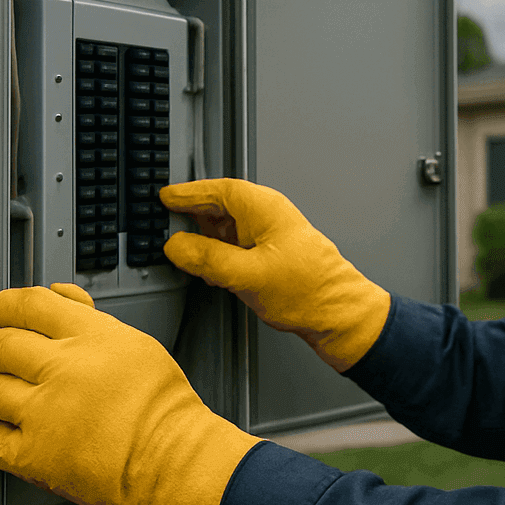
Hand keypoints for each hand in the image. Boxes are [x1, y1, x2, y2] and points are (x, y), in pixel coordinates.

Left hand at [0, 283, 259, 504]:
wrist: (169, 461)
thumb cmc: (161, 408)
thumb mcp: (136, 343)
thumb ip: (91, 319)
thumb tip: (60, 299)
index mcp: (90, 337)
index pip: (30, 305)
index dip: (4, 305)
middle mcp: (62, 369)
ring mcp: (43, 412)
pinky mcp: (32, 455)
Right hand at [160, 178, 390, 371]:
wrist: (339, 315)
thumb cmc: (309, 291)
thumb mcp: (246, 275)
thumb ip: (207, 258)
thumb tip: (176, 246)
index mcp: (264, 208)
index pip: (219, 189)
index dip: (189, 193)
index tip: (165, 197)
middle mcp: (269, 216)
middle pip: (221, 205)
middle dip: (193, 215)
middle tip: (166, 226)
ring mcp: (271, 235)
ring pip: (228, 226)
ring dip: (206, 239)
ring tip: (186, 256)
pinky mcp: (272, 254)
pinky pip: (237, 245)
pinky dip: (220, 254)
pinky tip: (212, 272)